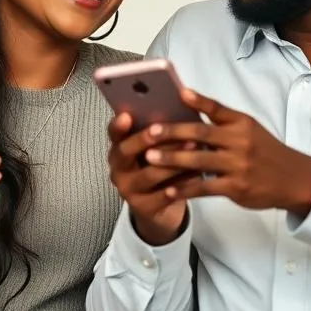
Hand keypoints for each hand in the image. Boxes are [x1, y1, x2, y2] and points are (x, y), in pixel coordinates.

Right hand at [107, 112, 191, 245]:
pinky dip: (181, 184)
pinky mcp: (143, 208)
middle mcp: (118, 169)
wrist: (160, 208)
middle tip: (159, 129)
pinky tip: (197, 176)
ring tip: (193, 147)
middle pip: (125, 152)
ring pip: (149, 174)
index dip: (118, 125)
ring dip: (171, 161)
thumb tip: (179, 101)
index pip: (114, 134)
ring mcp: (128, 190)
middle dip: (143, 140)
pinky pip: (163, 196)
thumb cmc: (160, 167)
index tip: (127, 115)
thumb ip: (160, 130)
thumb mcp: (156, 148)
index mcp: (119, 149)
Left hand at [143, 89, 310, 214]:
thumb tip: (188, 104)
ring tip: (149, 158)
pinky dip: (185, 188)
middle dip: (173, 133)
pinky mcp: (236, 188)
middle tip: (150, 132)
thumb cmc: (265, 151)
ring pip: (199, 161)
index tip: (178, 93)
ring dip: (172, 160)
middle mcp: (240, 142)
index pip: (217, 108)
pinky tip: (168, 190)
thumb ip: (222, 120)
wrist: (294, 179)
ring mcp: (238, 165)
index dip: (197, 101)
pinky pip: (205, 188)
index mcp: (242, 123)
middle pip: (201, 135)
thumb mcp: (249, 128)